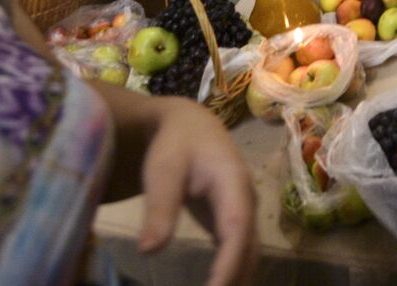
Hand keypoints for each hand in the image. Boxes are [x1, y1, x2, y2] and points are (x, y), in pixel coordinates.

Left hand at [136, 98, 258, 285]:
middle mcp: (247, 201)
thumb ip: (159, 207)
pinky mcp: (235, 221)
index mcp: (233, 183)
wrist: (191, 126)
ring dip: (235, 280)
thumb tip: (148, 250)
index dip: (229, 263)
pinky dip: (231, 274)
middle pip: (248, 248)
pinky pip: (239, 252)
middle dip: (235, 280)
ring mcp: (244, 212)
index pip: (236, 229)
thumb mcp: (163, 170)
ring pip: (247, 254)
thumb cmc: (176, 145)